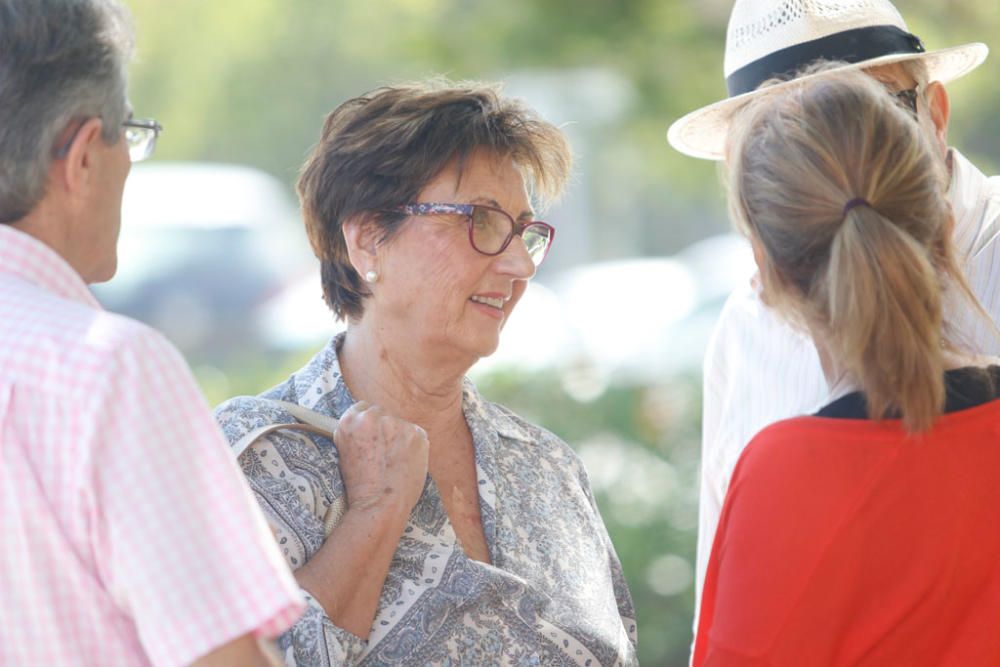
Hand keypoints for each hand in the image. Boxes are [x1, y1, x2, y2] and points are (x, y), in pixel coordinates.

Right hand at [335, 401, 428, 515]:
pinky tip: (407, 462)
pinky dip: (414, 446)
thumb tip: (368, 425)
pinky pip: (416, 434)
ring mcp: (396, 423)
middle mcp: (372, 416)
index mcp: (350, 420)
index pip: (363, 408)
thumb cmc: (361, 486)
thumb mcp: (345, 453)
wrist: (381, 504)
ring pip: (400, 424)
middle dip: (384, 429)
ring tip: (395, 461)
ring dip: (399, 437)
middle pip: (382, 413)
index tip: (372, 436)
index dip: (369, 425)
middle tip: (384, 452)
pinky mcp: (416, 432)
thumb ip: (356, 433)